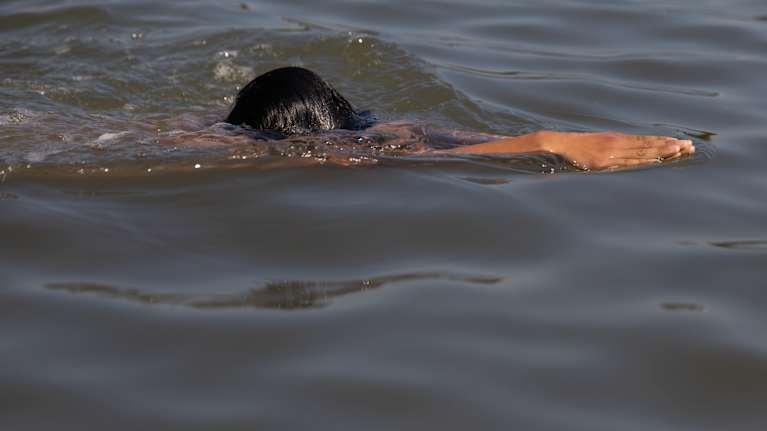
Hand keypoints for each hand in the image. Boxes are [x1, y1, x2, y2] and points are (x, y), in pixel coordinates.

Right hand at [538, 131, 694, 170]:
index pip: (645, 141)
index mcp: (616, 139)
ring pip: (642, 152)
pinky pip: (628, 161)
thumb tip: (623, 156)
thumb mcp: (595, 146)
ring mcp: (611, 152)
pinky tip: (658, 158)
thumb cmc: (574, 148)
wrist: (557, 144)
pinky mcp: (604, 162)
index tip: (680, 142)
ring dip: (663, 151)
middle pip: (648, 145)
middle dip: (670, 146)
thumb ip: (610, 149)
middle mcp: (617, 144)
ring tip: (681, 150)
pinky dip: (645, 159)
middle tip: (690, 147)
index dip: (663, 142)